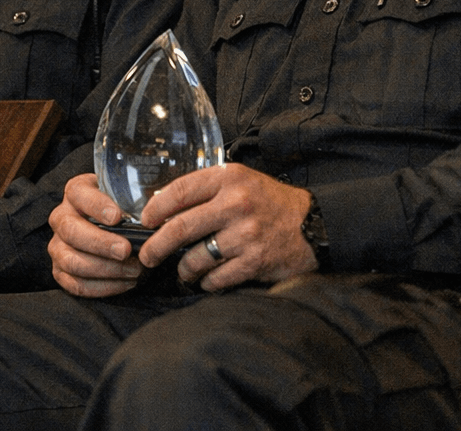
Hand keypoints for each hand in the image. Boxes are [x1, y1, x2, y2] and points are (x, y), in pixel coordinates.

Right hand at [48, 173, 144, 297]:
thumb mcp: (126, 197)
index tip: (117, 217)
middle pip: (72, 231)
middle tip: (126, 250)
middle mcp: (61, 217)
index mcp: (75, 192)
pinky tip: (125, 283)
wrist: (109, 228)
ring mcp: (57, 245)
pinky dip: (103, 287)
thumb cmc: (121, 210)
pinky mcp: (59, 271)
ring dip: (105, 269)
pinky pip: (76, 284)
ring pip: (72, 261)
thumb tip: (155, 214)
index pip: (79, 195)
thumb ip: (134, 201)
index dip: (97, 206)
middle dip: (101, 243)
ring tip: (134, 270)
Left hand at [138, 164, 316, 291]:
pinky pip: (215, 278)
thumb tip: (163, 205)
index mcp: (229, 178)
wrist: (314, 225)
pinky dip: (206, 281)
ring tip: (184, 269)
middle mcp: (236, 204)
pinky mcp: (254, 262)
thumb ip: (207, 190)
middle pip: (179, 228)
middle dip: (156, 246)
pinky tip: (207, 278)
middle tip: (148, 255)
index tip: (145, 220)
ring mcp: (245, 235)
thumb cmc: (270, 202)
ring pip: (195, 258)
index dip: (155, 208)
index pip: (179, 191)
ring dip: (184, 268)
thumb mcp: (241, 181)